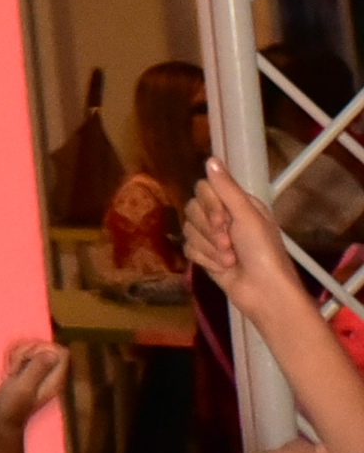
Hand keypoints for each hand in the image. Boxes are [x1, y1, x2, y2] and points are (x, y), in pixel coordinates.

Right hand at [0, 338, 65, 433]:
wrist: (2, 415)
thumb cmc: (13, 405)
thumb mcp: (24, 387)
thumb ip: (37, 369)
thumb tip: (53, 353)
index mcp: (55, 377)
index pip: (61, 352)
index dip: (44, 349)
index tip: (30, 360)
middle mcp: (49, 371)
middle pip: (43, 345)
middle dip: (26, 351)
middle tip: (17, 368)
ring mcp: (37, 368)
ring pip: (31, 345)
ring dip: (17, 353)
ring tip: (12, 371)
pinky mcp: (25, 366)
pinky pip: (21, 350)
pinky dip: (12, 355)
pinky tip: (9, 370)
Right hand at [189, 161, 312, 312]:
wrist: (265, 294)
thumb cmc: (263, 253)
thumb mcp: (248, 217)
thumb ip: (226, 188)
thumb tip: (211, 158)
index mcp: (239, 205)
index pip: (204, 189)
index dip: (209, 205)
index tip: (223, 220)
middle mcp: (225, 218)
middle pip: (193, 209)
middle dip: (209, 230)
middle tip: (229, 244)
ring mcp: (214, 238)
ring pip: (189, 230)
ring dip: (209, 248)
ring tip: (229, 260)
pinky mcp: (206, 257)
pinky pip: (189, 248)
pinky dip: (205, 259)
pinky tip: (221, 268)